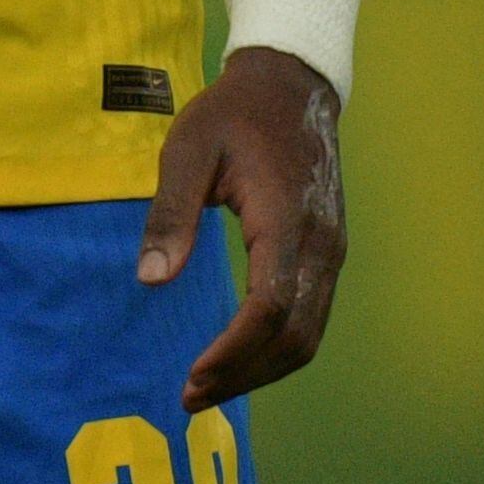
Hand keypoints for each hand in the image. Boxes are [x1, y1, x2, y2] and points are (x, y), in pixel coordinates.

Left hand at [140, 46, 347, 409]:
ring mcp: (332, 253)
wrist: (292, 87)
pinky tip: (239, 356)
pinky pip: (312, 317)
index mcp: (287, 221)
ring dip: (262, 369)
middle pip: (295, 337)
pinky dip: (278, 347)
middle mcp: (321, 246)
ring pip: (309, 335)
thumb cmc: (232, 115)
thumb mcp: (188, 150)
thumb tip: (151, 280)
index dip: (234, 351)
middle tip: (192, 397)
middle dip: (244, 374)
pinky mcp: (329, 254)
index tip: (193, 376)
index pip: (270, 308)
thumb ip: (170, 214)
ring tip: (209, 387)